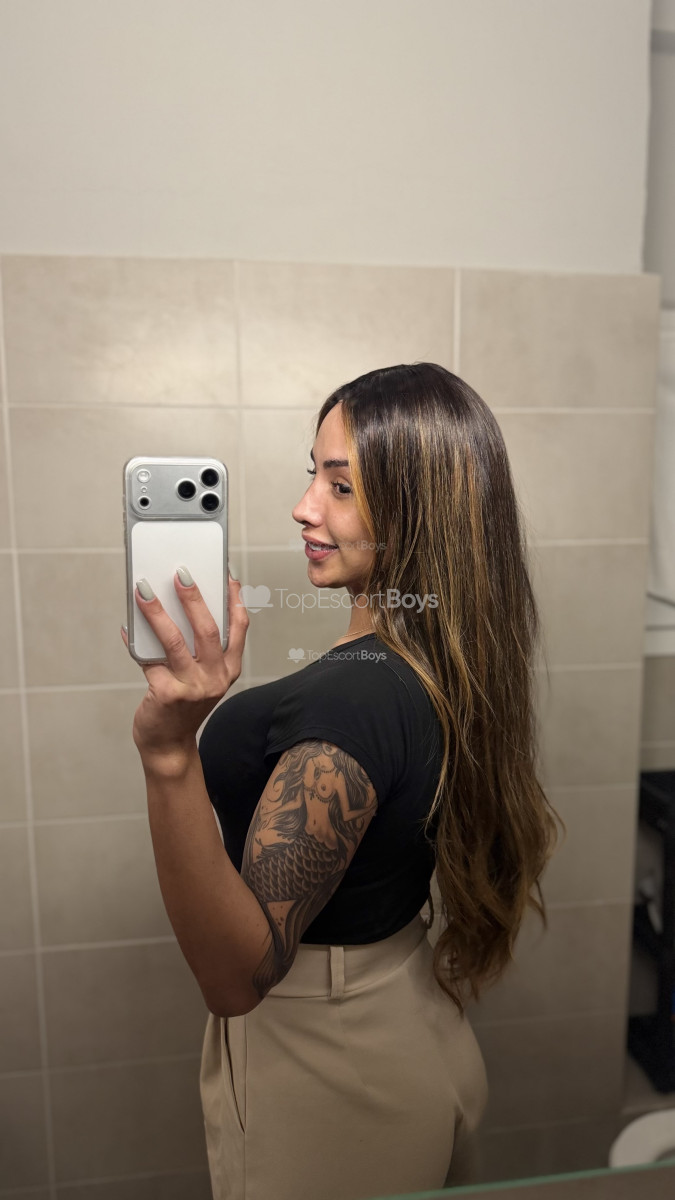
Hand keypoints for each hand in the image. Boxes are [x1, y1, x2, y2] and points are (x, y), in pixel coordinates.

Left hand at [120, 568, 248, 771]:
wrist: (169, 744)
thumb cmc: (183, 705)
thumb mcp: (202, 677)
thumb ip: (199, 649)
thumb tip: (177, 605)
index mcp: (229, 668)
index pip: (239, 626)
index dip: (234, 598)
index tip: (226, 574)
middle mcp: (216, 677)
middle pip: (207, 629)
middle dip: (193, 597)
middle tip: (180, 574)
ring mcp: (192, 687)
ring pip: (175, 640)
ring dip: (157, 612)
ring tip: (144, 591)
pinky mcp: (167, 694)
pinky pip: (148, 659)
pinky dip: (135, 640)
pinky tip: (128, 627)